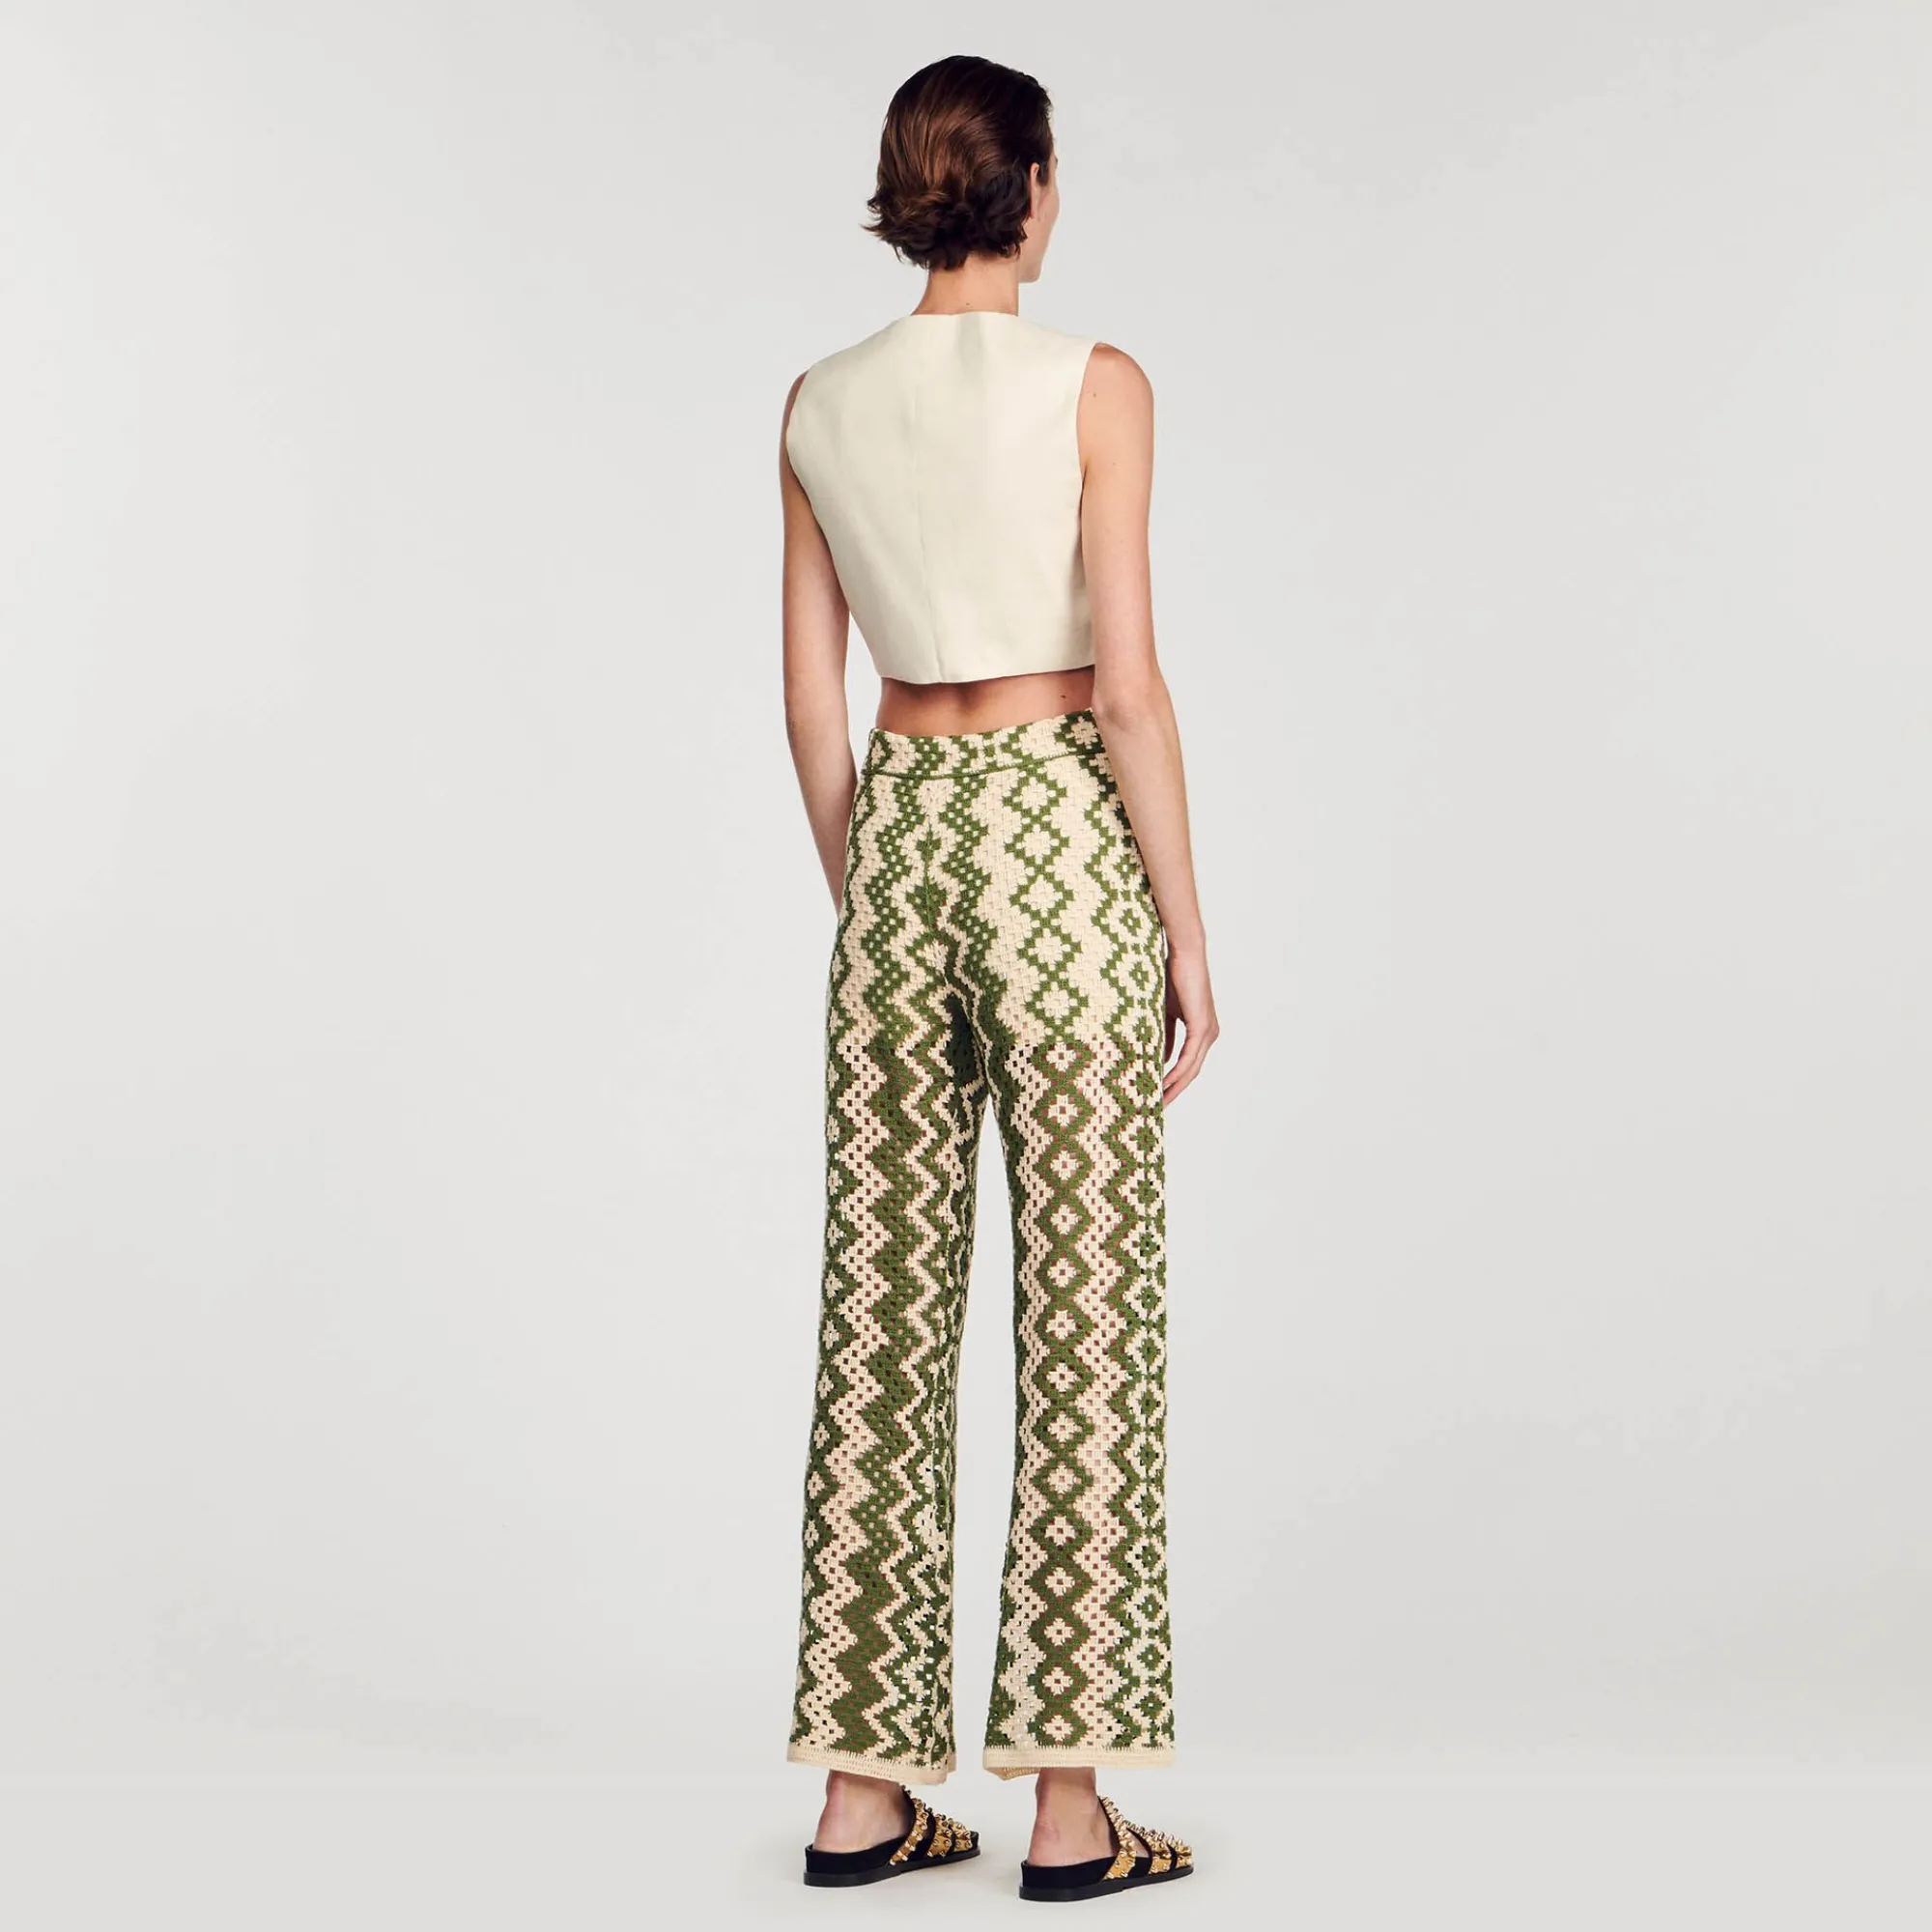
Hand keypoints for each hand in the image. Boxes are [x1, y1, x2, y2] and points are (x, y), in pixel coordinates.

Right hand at [1160, 940, 1218, 1104]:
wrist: (1184, 954)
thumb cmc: (1172, 976)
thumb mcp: (1165, 1012)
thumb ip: (1165, 1035)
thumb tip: (1159, 1058)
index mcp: (1202, 1031)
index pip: (1189, 1064)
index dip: (1175, 1081)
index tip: (1159, 1094)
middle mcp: (1210, 1034)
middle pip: (1192, 1071)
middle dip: (1176, 1090)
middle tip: (1158, 1107)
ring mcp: (1208, 1031)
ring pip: (1192, 1068)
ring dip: (1176, 1086)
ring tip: (1159, 1101)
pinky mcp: (1202, 1026)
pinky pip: (1188, 1056)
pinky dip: (1177, 1072)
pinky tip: (1165, 1083)